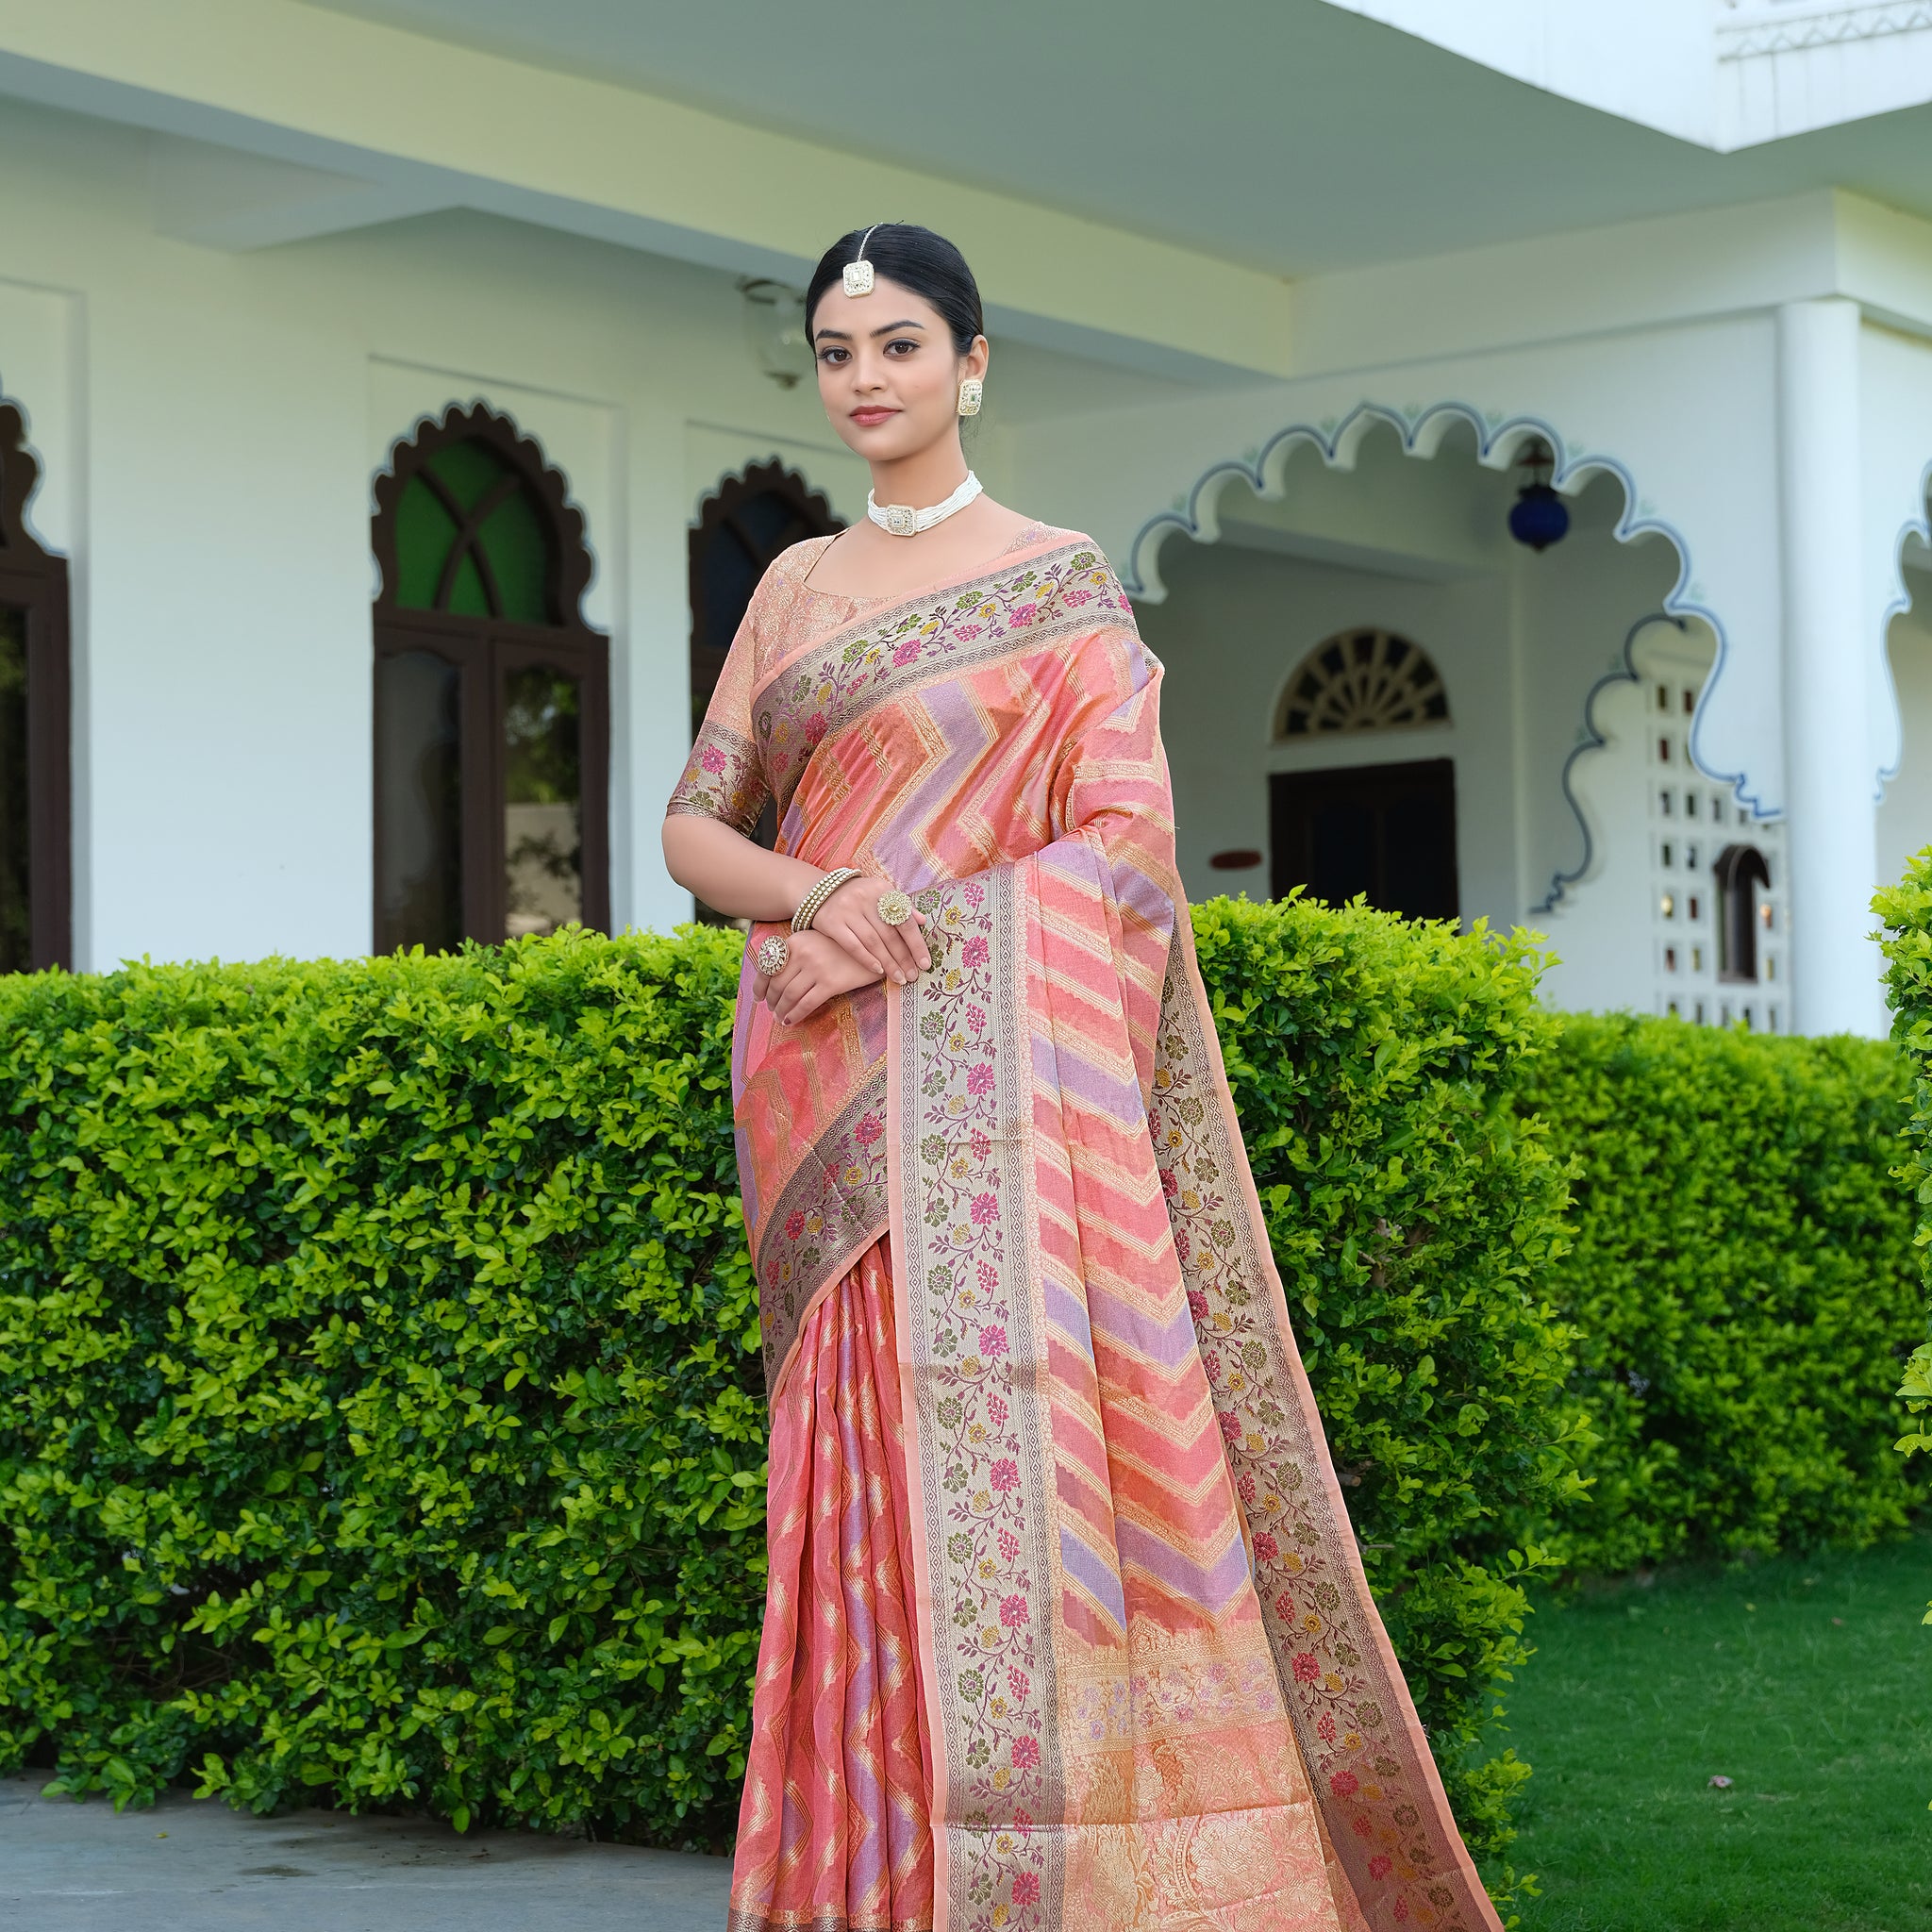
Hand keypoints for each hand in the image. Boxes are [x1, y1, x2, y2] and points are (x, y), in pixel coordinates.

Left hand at [751, 928, 882, 1026]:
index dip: (760, 985)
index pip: (768, 966)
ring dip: (781, 1010)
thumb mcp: (816, 941)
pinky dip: (795, 1015)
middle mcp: (803, 952)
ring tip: (780, 1017)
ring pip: (789, 995)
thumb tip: (775, 980)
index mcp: (796, 940)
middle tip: (771, 1010)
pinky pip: (806, 1003)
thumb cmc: (844, 947)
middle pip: (777, 983)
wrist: (875, 948)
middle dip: (771, 1001)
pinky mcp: (830, 982)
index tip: (758, 997)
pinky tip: (791, 1021)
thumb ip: (797, 954)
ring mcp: (817, 967)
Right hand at [808, 874, 931, 984]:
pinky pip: (853, 946)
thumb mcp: (880, 894)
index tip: (925, 963)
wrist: (820, 891)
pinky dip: (867, 959)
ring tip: (899, 978)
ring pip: (873, 942)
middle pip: (890, 934)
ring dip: (888, 963)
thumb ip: (901, 906)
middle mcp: (865, 898)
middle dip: (904, 958)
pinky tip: (878, 971)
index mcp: (882, 890)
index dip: (916, 944)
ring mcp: (847, 910)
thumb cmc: (858, 896)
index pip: (904, 921)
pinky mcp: (832, 922)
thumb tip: (923, 921)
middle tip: (913, 976)